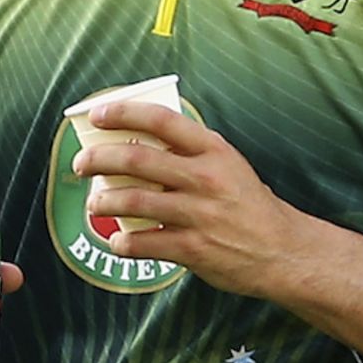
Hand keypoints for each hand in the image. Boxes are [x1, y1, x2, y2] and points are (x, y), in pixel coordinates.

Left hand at [74, 100, 308, 296]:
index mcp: (213, 150)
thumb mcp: (228, 165)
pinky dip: (121, 243)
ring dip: (102, 201)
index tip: (97, 114)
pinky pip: (142, 243)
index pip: (161, 119)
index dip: (123, 112)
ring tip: (94, 203)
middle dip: (98, 158)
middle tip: (81, 162)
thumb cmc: (248, 204)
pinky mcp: (192, 249)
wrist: (281, 250)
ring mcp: (197, 214)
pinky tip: (117, 241)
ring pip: (132, 201)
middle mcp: (204, 177)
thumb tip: (138, 141)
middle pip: (135, 158)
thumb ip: (190, 154)